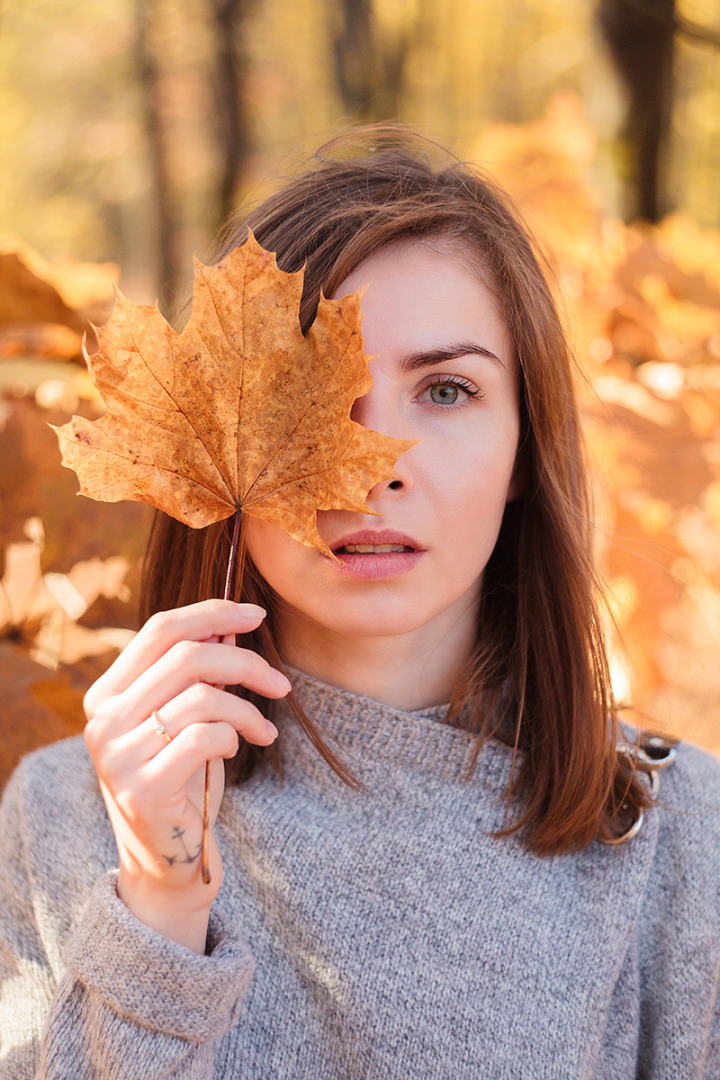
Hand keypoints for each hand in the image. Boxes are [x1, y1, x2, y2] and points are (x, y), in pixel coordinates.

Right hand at [83, 599, 290, 950]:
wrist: (168, 857)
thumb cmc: (182, 777)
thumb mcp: (186, 716)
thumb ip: (198, 672)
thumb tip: (231, 621)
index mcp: (107, 693)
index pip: (160, 629)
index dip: (212, 613)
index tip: (257, 614)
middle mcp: (102, 720)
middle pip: (187, 657)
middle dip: (245, 663)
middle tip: (279, 684)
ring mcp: (118, 755)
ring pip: (202, 696)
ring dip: (248, 710)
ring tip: (264, 730)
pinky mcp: (143, 788)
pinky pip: (206, 737)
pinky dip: (236, 736)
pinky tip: (241, 750)